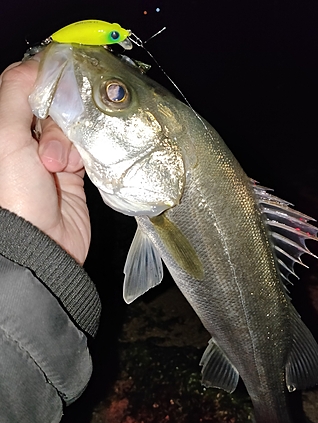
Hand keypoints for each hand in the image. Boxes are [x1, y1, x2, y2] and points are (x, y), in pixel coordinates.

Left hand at [0, 59, 89, 264]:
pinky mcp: (73, 171)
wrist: (43, 242)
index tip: (62, 90)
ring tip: (62, 168)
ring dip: (71, 143)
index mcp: (5, 127)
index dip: (45, 84)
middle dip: (58, 124)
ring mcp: (50, 155)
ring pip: (73, 125)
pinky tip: (77, 169)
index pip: (27, 86)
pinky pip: (86, 147)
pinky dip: (85, 154)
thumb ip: (16, 92)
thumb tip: (37, 63)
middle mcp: (25, 138)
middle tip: (50, 152)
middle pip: (54, 105)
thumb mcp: (5, 136)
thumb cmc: (16, 193)